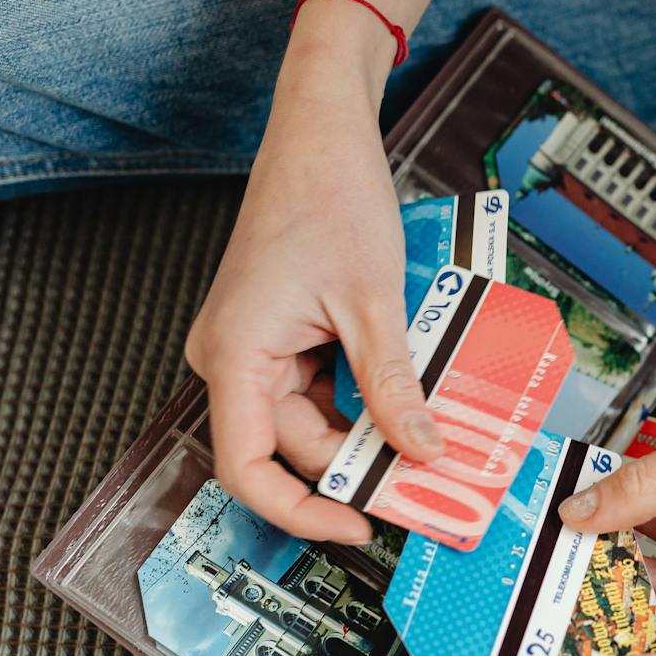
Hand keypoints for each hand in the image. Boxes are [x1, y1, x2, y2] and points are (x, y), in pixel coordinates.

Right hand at [185, 46, 436, 543]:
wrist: (320, 131)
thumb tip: (422, 453)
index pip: (246, 467)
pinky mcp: (277, 337)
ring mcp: (252, 348)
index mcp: (233, 353)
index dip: (300, 508)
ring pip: (309, 422)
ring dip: (364, 433)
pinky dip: (361, 401)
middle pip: (289, 447)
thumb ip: (395, 387)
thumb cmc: (328, 192)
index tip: (356, 524)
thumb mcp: (374, 303)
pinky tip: (405, 401)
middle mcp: (230, 357)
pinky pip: (317, 390)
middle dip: (355, 466)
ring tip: (425, 440)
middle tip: (424, 483)